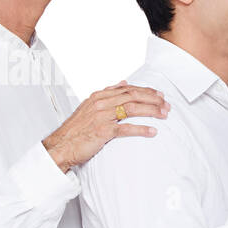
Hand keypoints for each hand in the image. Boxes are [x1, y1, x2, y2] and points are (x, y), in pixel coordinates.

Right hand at [43, 81, 169, 171]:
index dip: (146, 91)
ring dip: (151, 111)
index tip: (160, 95)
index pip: (128, 89)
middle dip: (153, 99)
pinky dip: (141, 129)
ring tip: (164, 114)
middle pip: (132, 96)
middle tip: (167, 105)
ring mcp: (101, 117)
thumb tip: (124, 82)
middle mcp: (100, 103)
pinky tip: (152, 131)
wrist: (60, 145)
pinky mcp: (102, 131)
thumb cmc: (77, 129)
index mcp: (99, 96)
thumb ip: (108, 94)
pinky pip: (125, 129)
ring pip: (131, 108)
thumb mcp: (90, 106)